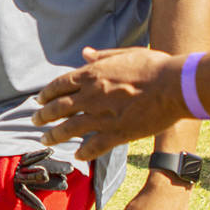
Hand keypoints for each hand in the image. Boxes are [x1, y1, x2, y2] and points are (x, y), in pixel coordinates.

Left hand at [32, 47, 183, 159]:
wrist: (174, 86)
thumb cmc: (153, 67)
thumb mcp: (124, 54)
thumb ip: (102, 56)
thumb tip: (84, 53)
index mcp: (91, 75)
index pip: (59, 85)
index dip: (46, 94)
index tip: (39, 100)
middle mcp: (91, 96)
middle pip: (59, 107)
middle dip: (44, 115)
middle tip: (34, 120)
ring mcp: (102, 116)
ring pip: (70, 128)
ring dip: (55, 135)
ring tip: (44, 139)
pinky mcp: (117, 133)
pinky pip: (94, 146)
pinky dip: (83, 152)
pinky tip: (77, 156)